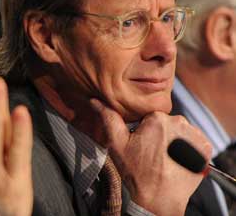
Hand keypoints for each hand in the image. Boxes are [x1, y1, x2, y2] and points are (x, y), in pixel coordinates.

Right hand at [88, 99, 211, 215]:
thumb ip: (109, 118)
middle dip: (160, 135)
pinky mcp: (205, 148)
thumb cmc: (136, 172)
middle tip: (152, 153)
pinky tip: (177, 160)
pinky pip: (194, 141)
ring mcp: (194, 136)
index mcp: (157, 118)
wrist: (159, 199)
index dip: (144, 131)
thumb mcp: (117, 144)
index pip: (150, 117)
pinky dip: (187, 149)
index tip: (142, 145)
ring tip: (165, 158)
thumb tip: (95, 100)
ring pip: (180, 131)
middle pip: (166, 123)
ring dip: (174, 141)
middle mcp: (180, 122)